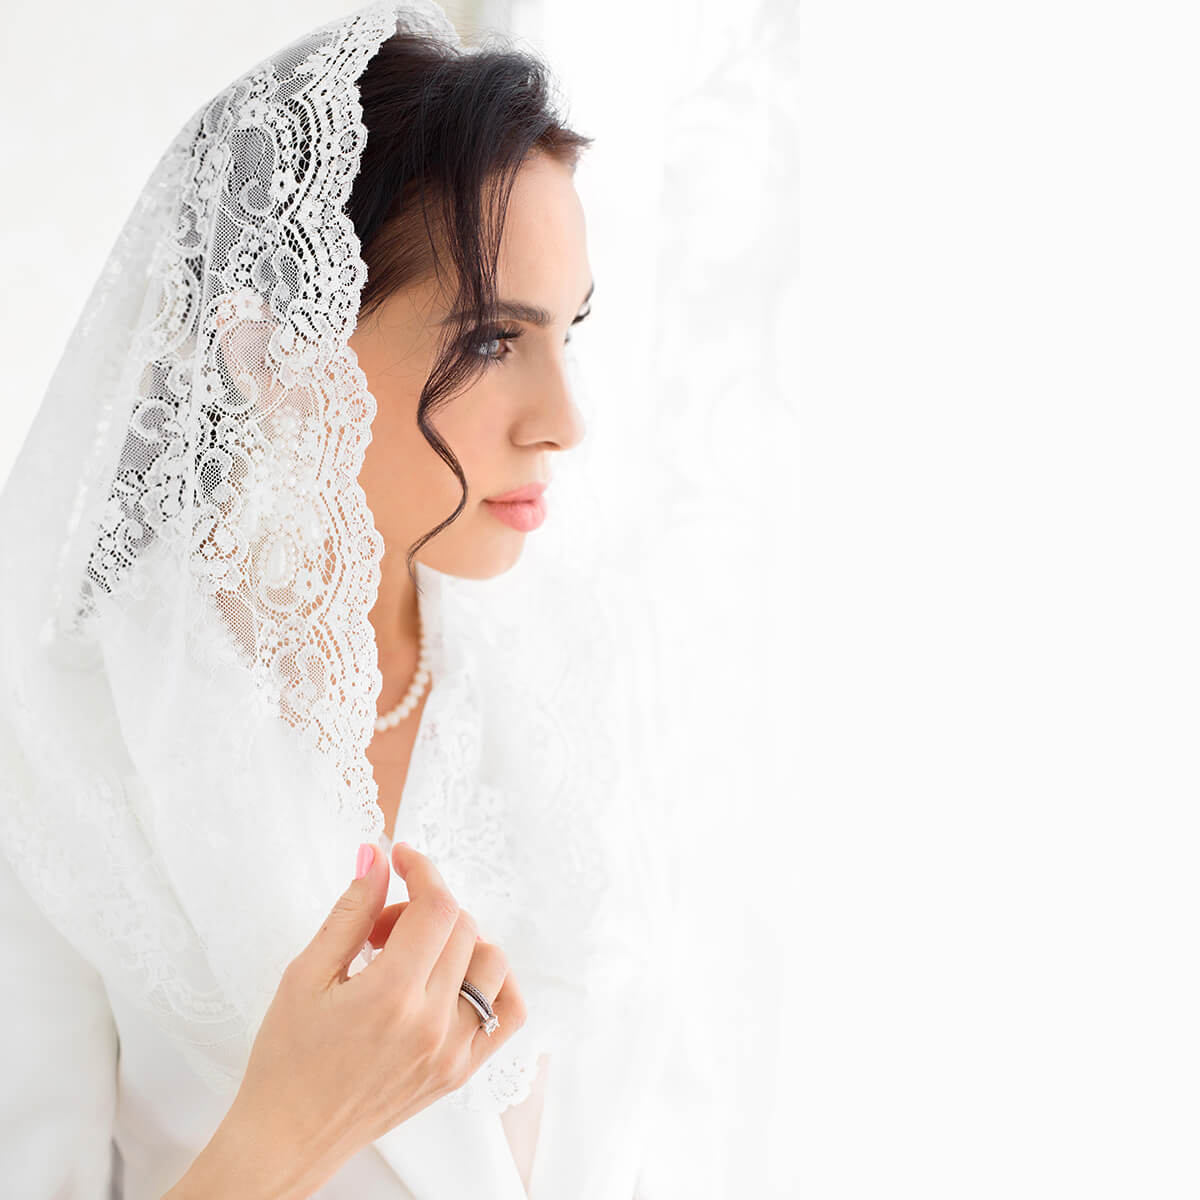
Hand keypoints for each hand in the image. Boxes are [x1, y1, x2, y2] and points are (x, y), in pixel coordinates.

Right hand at [205, 841, 526, 1197]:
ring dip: (458, 942)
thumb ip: (351, 911)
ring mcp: (454, 1051)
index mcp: (391, 997)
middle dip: (424, 907)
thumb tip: (377, 856)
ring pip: (491, 963)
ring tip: (410, 958)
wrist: (288, 1137)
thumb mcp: (306, 974)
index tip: (402, 858)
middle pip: (463, 928)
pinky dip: (493, 982)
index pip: (437, 908)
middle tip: (381, 928)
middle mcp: (433, 1025)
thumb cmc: (287, 1058)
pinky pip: (508, 1013)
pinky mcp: (461, 1071)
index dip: (423, 870)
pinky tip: (454, 979)